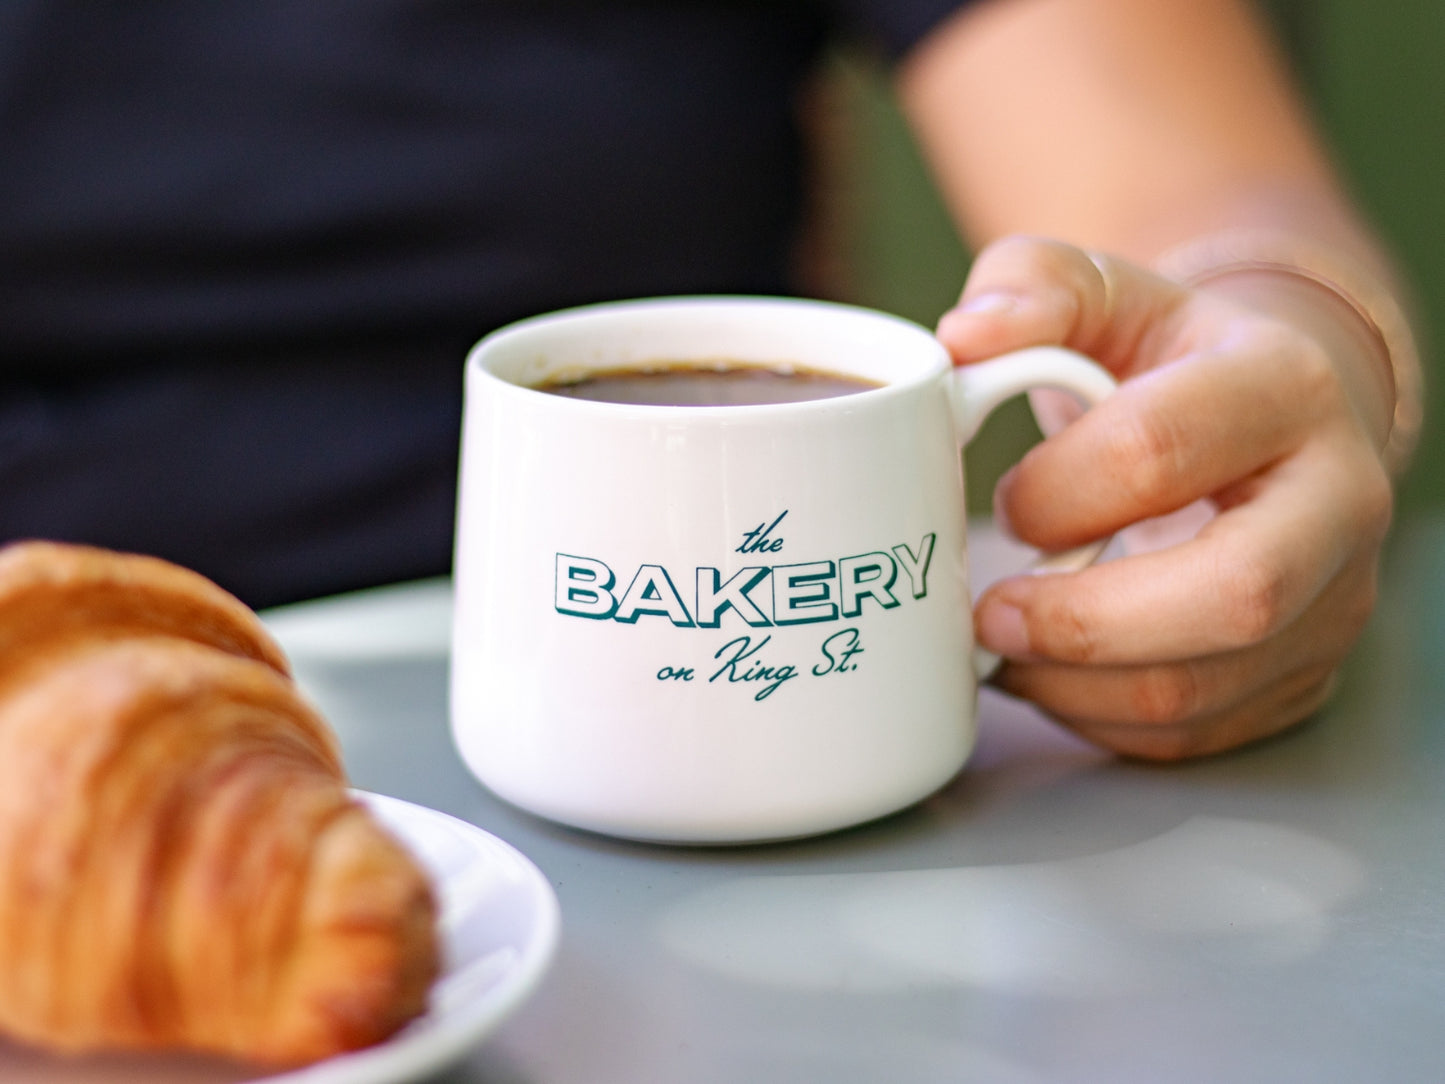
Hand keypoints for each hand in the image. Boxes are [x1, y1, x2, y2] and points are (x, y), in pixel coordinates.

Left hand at [937, 236, 1394, 759]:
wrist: (1268, 421)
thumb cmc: (1167, 361)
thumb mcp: (1106, 295)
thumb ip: (1033, 287)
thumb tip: (966, 337)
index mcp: (1284, 387)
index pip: (1162, 449)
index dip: (1056, 489)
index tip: (1005, 500)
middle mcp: (1338, 500)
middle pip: (1234, 593)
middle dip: (1083, 621)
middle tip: (989, 613)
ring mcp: (1332, 600)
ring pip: (1204, 687)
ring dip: (1073, 684)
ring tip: (1002, 645)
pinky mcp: (1301, 675)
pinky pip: (1192, 732)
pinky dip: (1096, 717)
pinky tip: (1049, 673)